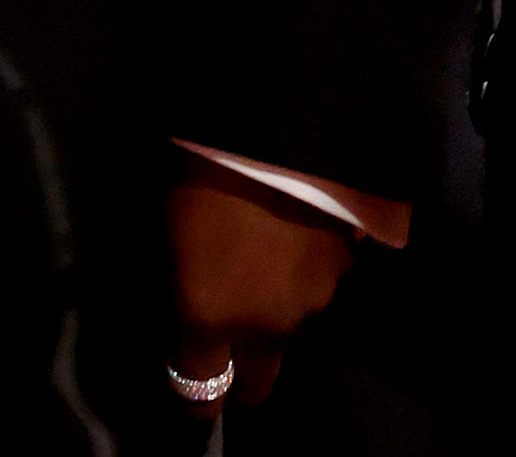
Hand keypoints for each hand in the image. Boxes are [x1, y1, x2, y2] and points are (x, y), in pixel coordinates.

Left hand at [166, 171, 353, 408]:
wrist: (271, 119)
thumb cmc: (197, 167)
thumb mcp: (167, 231)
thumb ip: (183, 287)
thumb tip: (191, 310)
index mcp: (209, 317)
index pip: (201, 395)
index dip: (194, 396)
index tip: (190, 383)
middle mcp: (266, 323)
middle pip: (259, 382)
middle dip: (243, 373)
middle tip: (230, 338)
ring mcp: (315, 297)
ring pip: (292, 324)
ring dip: (276, 303)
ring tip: (263, 249)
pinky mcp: (348, 265)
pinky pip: (319, 281)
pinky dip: (305, 266)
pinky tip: (293, 226)